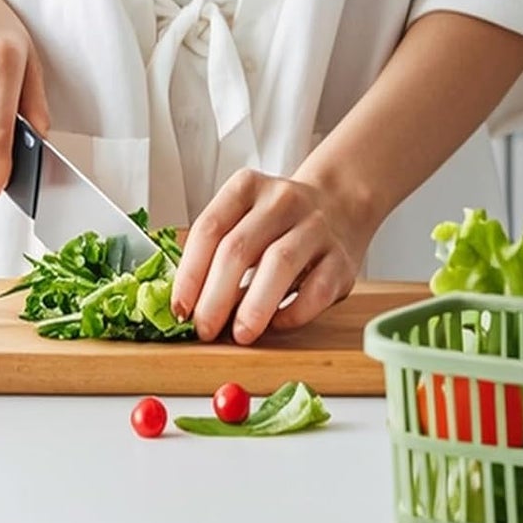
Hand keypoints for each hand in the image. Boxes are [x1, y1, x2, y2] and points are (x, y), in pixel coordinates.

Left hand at [170, 170, 375, 343]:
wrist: (340, 204)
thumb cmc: (277, 220)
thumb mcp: (243, 217)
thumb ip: (217, 251)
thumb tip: (190, 304)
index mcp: (245, 187)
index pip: (209, 229)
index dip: (190, 272)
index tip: (179, 308)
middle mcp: (280, 201)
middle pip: (238, 248)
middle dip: (215, 296)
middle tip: (204, 329)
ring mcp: (315, 227)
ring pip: (278, 265)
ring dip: (254, 306)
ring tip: (239, 335)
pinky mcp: (343, 259)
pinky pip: (316, 290)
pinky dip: (293, 312)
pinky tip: (276, 325)